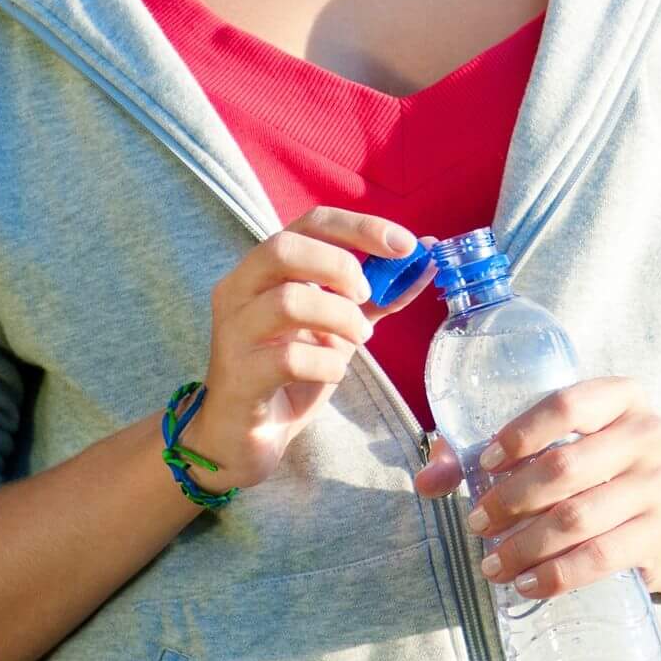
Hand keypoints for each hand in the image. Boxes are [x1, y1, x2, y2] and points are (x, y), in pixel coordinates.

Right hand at [182, 208, 431, 491]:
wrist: (246, 437)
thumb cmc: (290, 371)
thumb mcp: (339, 324)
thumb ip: (379, 292)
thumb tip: (426, 255)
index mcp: (264, 268)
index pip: (311, 223)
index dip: (361, 227)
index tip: (406, 245)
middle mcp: (239, 291)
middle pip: (284, 248)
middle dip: (340, 266)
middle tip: (366, 297)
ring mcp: (233, 333)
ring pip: (288, 301)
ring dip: (340, 317)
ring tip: (359, 338)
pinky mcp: (238, 377)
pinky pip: (288, 358)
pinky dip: (327, 363)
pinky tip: (334, 372)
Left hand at [413, 376, 660, 599]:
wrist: (657, 513)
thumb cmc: (590, 469)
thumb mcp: (551, 446)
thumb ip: (485, 455)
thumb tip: (426, 481)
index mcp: (622, 396)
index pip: (568, 404)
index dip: (520, 434)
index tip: (484, 465)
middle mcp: (650, 433)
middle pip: (567, 466)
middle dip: (511, 500)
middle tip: (477, 524)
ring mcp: (660, 485)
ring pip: (579, 517)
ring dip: (525, 545)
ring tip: (491, 563)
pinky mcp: (660, 534)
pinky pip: (601, 557)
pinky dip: (556, 574)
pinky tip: (526, 583)